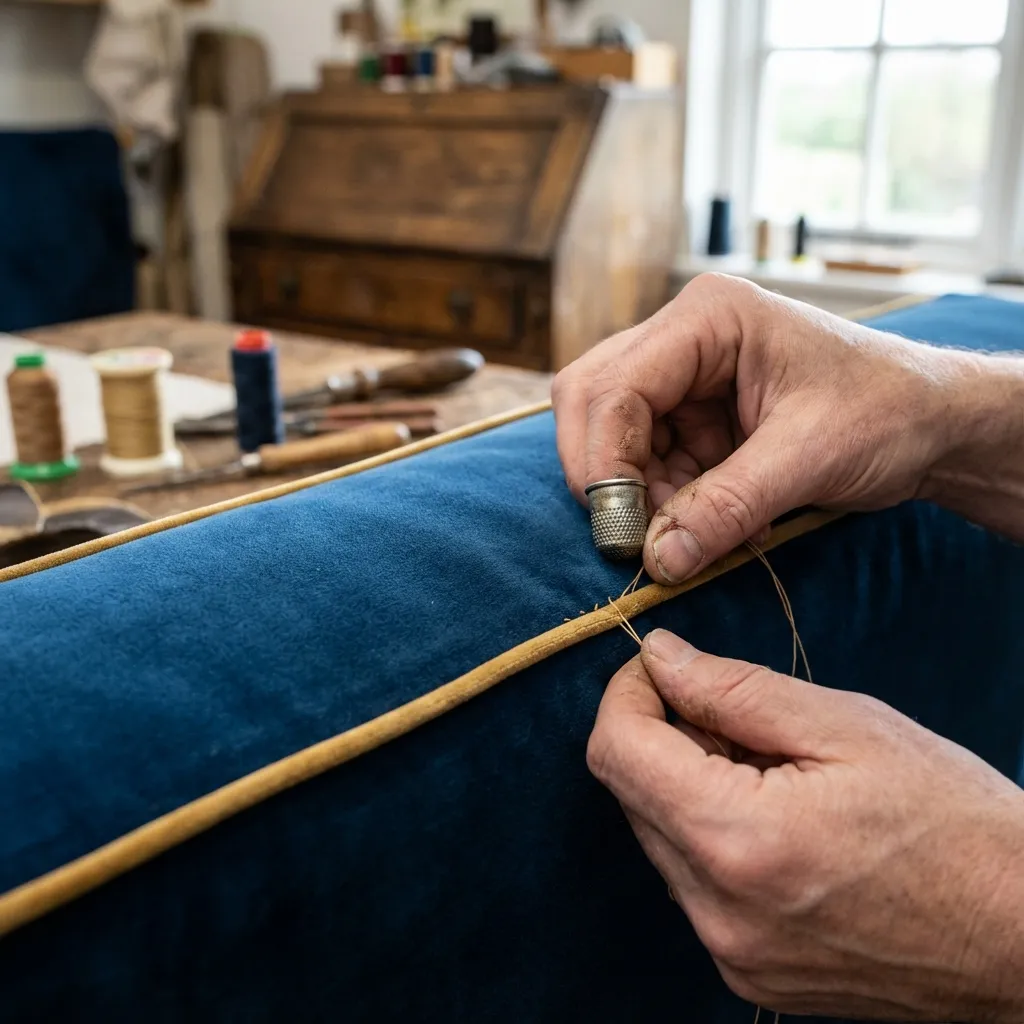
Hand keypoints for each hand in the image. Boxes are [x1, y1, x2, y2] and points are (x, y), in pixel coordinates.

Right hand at [553, 273, 969, 582]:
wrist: (932, 424)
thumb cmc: (888, 411)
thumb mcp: (808, 457)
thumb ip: (727, 507)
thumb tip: (657, 562)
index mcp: (707, 318)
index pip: (615, 384)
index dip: (604, 459)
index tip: (619, 530)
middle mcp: (683, 339)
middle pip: (594, 401)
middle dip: (607, 474)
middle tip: (634, 535)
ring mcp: (684, 378)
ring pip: (613, 439)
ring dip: (641, 497)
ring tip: (698, 533)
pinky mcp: (692, 418)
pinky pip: (648, 464)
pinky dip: (666, 503)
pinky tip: (712, 523)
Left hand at [588, 630, 1023, 1020]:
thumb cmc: (954, 822)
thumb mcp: (847, 726)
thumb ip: (732, 688)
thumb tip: (657, 657)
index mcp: (738, 839)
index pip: (615, 750)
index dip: (628, 693)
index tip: (664, 668)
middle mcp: (717, 909)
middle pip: (631, 792)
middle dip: (664, 736)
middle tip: (739, 718)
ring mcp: (730, 950)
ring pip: (658, 836)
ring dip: (688, 787)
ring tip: (771, 771)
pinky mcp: (748, 971)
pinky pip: (693, 883)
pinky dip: (712, 836)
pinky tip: (777, 820)